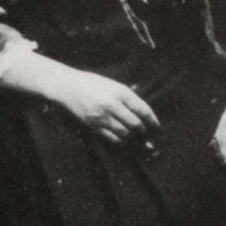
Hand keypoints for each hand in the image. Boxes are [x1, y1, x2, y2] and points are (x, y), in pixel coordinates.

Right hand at [0, 53, 158, 145]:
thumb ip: (128, 97)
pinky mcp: (93, 125)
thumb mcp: (114, 85)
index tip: (157, 127)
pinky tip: (124, 142)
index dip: (152, 120)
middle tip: (149, 137)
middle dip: (144, 132)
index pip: (142, 109)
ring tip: (138, 141)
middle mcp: (112, 104)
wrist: (68, 87)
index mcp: (120, 92)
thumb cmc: (93, 83)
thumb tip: (143, 112)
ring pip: (124, 133)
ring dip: (133, 138)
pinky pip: (111, 138)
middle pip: (135, 124)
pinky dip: (120, 141)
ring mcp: (102, 116)